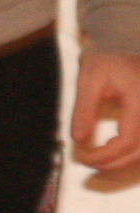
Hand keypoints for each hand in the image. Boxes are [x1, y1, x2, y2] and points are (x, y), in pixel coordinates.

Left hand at [71, 47, 139, 170]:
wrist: (124, 47)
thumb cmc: (106, 61)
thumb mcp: (88, 80)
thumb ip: (84, 110)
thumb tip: (78, 140)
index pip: (129, 138)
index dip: (107, 155)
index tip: (85, 158)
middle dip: (115, 162)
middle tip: (90, 164)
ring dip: (125, 161)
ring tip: (100, 162)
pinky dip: (134, 153)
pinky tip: (115, 154)